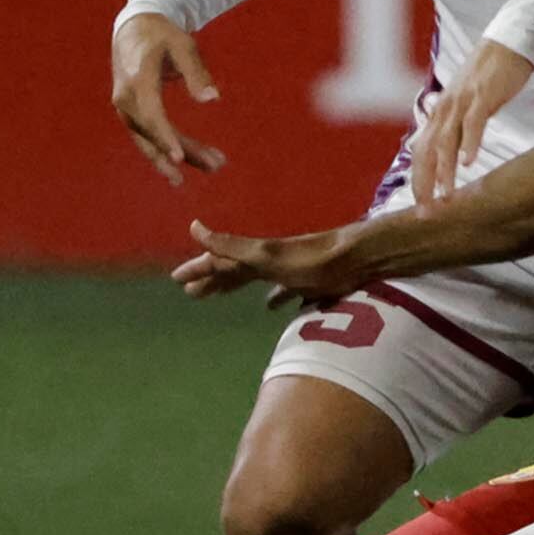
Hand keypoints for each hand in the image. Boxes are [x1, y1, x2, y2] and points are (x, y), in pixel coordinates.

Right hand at [109, 12, 224, 184]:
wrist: (133, 29)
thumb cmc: (162, 35)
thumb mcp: (183, 45)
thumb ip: (197, 72)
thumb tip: (213, 99)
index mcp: (138, 80)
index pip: (151, 115)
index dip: (166, 138)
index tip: (180, 158)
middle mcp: (126, 98)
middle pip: (154, 134)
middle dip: (183, 153)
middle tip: (216, 166)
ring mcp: (126, 108)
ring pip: (152, 141)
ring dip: (181, 155)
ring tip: (213, 166)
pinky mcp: (131, 114)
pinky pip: (150, 136)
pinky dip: (171, 148)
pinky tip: (192, 160)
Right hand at [174, 220, 362, 304]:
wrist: (357, 261)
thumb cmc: (311, 260)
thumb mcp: (265, 255)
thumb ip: (230, 247)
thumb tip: (194, 227)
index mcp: (256, 255)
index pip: (219, 261)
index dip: (199, 270)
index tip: (177, 280)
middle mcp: (269, 261)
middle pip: (234, 270)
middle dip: (212, 280)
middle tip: (190, 293)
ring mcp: (289, 271)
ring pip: (255, 279)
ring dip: (236, 286)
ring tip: (220, 296)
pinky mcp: (309, 283)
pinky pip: (285, 291)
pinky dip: (275, 298)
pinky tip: (272, 307)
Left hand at [407, 41, 533, 201]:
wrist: (508, 41)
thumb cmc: (490, 75)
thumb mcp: (467, 103)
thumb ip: (456, 125)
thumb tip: (448, 151)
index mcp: (440, 113)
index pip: (421, 152)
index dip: (419, 180)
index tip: (422, 207)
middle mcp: (445, 109)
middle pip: (426, 151)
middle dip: (425, 183)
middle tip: (428, 211)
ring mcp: (463, 101)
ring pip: (446, 141)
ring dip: (445, 170)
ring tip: (446, 195)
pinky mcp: (483, 95)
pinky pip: (473, 123)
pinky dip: (470, 143)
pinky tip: (470, 163)